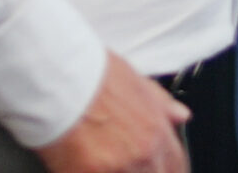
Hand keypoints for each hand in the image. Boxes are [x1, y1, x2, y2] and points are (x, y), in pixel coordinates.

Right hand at [34, 53, 188, 172]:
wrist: (57, 78)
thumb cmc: (90, 74)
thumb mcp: (134, 80)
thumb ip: (160, 103)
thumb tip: (180, 115)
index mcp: (156, 131)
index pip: (176, 165)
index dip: (168, 168)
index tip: (159, 167)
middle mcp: (142, 155)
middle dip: (145, 170)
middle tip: (122, 161)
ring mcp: (116, 170)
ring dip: (119, 170)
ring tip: (103, 160)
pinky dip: (88, 171)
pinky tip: (83, 164)